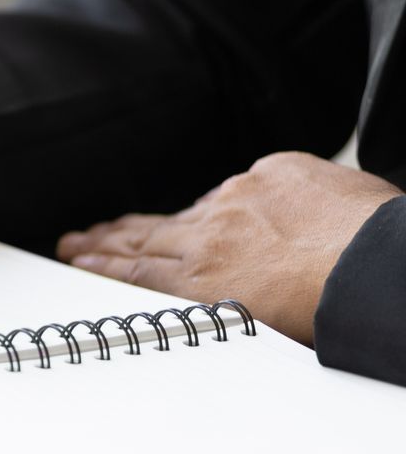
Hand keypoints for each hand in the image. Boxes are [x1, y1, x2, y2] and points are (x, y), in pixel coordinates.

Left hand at [57, 152, 402, 343]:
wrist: (374, 264)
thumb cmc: (381, 241)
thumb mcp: (354, 198)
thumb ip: (320, 206)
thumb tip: (319, 221)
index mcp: (274, 176)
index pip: (224, 201)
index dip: (200, 220)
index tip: (185, 230)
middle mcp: (233, 201)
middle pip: (174, 218)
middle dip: (133, 226)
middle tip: (98, 230)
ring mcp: (210, 238)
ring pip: (145, 241)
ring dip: (107, 243)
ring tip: (77, 245)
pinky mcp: (197, 277)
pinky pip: (137, 272)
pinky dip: (105, 267)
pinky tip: (83, 263)